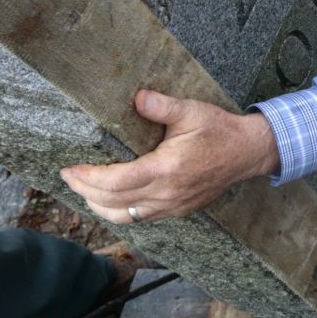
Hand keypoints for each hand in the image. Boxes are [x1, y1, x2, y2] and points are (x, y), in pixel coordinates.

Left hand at [60, 90, 280, 225]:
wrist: (249, 152)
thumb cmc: (220, 130)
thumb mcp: (191, 111)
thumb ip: (161, 106)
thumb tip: (136, 98)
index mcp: (167, 169)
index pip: (116, 182)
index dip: (88, 178)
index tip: (70, 168)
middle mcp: (167, 194)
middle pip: (113, 203)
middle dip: (84, 191)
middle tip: (67, 177)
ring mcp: (173, 206)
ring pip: (125, 217)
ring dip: (99, 206)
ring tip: (83, 190)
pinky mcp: (178, 210)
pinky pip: (141, 218)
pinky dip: (119, 212)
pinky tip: (110, 200)